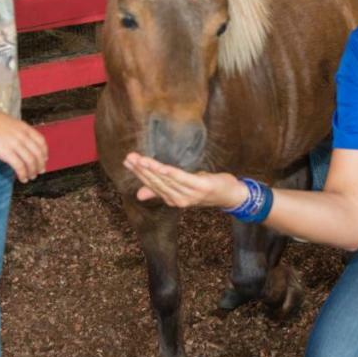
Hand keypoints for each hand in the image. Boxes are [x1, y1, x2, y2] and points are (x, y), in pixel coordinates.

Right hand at [0, 106, 47, 182]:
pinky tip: (22, 178)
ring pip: (31, 162)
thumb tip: (19, 140)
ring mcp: (15, 144)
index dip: (44, 152)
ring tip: (31, 177)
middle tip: (39, 171)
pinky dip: (23, 174)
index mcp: (24, 127)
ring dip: (33, 171)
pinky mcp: (6, 153)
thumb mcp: (8, 122)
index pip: (41, 141)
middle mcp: (22, 136)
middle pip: (38, 153)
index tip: (44, 159)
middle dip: (40, 164)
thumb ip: (17, 130)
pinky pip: (20, 167)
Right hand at [123, 152, 247, 208]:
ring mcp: (189, 194)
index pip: (151, 184)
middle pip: (156, 182)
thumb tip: (139, 193)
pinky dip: (170, 174)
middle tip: (129, 157)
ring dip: (152, 169)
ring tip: (140, 159)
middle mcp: (178, 199)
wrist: (230, 194)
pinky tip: (161, 167)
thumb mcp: (182, 187)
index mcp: (172, 199)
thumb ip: (161, 188)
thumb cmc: (204, 188)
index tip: (127, 161)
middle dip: (141, 169)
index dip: (138, 173)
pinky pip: (182, 179)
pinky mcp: (200, 186)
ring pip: (166, 180)